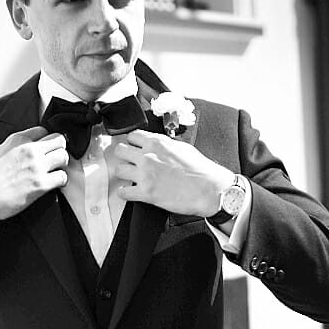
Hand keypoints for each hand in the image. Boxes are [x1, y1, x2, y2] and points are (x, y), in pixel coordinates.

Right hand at [0, 127, 68, 232]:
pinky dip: (60, 180)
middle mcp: (29, 150)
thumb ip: (14, 146)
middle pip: (59, 140)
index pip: (43, 130)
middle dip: (58, 149)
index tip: (45, 147)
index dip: (45, 140)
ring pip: (64, 157)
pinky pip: (62, 177)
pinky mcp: (41, 184)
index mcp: (17, 140)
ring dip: (61, 164)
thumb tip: (25, 146)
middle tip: (54, 158)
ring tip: (54, 171)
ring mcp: (37, 167)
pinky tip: (52, 183)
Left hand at [108, 130, 235, 215]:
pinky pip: (122, 192)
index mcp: (158, 143)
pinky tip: (130, 191)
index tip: (133, 148)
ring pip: (118, 170)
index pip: (132, 135)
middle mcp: (148, 156)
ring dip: (123, 174)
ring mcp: (145, 175)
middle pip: (119, 150)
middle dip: (123, 156)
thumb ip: (164, 144)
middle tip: (129, 162)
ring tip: (131, 177)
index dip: (132, 143)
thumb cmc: (200, 170)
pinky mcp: (145, 192)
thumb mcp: (182, 147)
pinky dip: (124, 192)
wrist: (210, 189)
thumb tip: (153, 143)